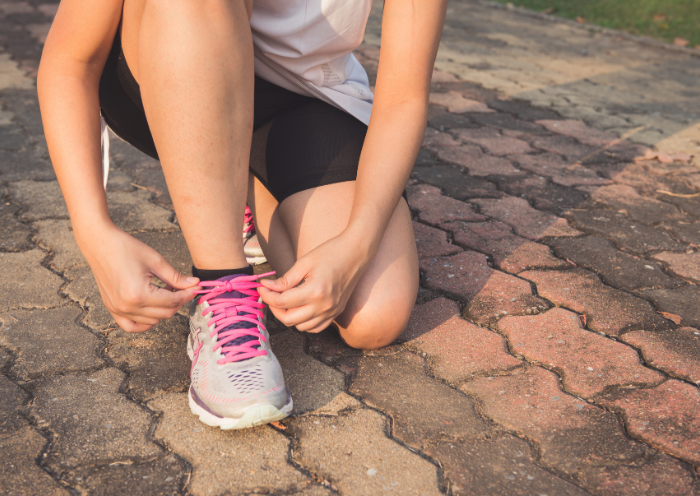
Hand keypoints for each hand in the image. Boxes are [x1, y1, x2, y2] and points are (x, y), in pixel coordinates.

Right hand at [78, 224, 199, 332]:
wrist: (99, 243)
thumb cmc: (126, 248)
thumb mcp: (156, 261)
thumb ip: (176, 277)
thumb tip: (194, 284)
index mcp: (139, 294)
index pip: (173, 301)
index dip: (187, 294)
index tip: (195, 287)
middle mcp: (127, 307)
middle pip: (165, 314)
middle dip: (178, 301)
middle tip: (182, 287)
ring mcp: (118, 310)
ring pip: (152, 321)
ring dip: (164, 309)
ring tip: (164, 291)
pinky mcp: (112, 309)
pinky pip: (132, 326)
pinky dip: (145, 322)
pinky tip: (153, 309)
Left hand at [258, 232, 369, 332]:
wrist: (356, 253)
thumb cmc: (330, 253)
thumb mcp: (304, 263)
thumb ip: (285, 280)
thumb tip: (266, 287)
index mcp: (314, 292)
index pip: (282, 302)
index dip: (267, 295)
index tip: (262, 287)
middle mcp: (323, 306)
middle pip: (288, 319)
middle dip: (274, 308)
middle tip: (270, 295)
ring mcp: (331, 312)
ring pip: (301, 327)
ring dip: (288, 316)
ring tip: (285, 301)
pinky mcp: (336, 313)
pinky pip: (315, 328)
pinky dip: (304, 323)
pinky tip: (299, 309)